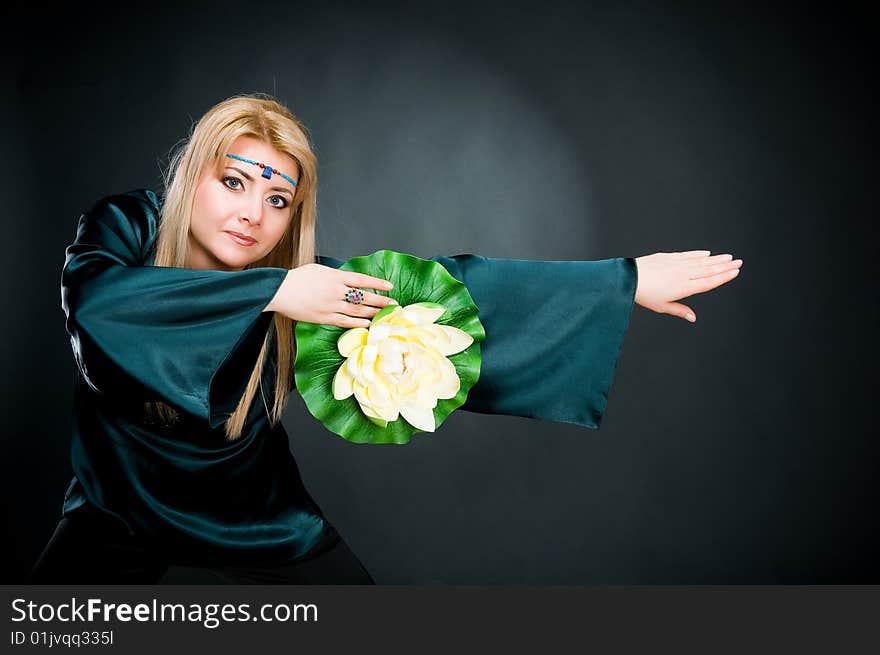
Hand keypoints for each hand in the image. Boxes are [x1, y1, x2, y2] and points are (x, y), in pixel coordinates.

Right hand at [264, 263, 398, 327]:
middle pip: (363, 297)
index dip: (377, 284)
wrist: (279, 290)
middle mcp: (336, 291)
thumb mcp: (319, 270)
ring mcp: (331, 305)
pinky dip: (358, 323)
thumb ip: (336, 276)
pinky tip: (368, 324)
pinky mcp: (324, 317)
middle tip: (394, 304)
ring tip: (385, 315)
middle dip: (381, 301)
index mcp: (335, 277)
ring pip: (357, 310)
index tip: (390, 287)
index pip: (362, 280)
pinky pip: (345, 321)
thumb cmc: (297, 278)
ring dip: (373, 313)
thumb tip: (348, 281)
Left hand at [633, 250, 742, 322]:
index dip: (723, 277)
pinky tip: (706, 253)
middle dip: (725, 266)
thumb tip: (693, 318)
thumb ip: (679, 310)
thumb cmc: (643, 294)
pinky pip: (687, 254)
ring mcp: (676, 264)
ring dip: (715, 259)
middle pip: (709, 270)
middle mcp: (683, 274)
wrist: (628, 278)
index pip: (709, 282)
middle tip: (738, 262)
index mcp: (683, 287)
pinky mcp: (668, 257)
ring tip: (728, 257)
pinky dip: (698, 254)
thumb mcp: (662, 306)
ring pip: (700, 261)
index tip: (735, 272)